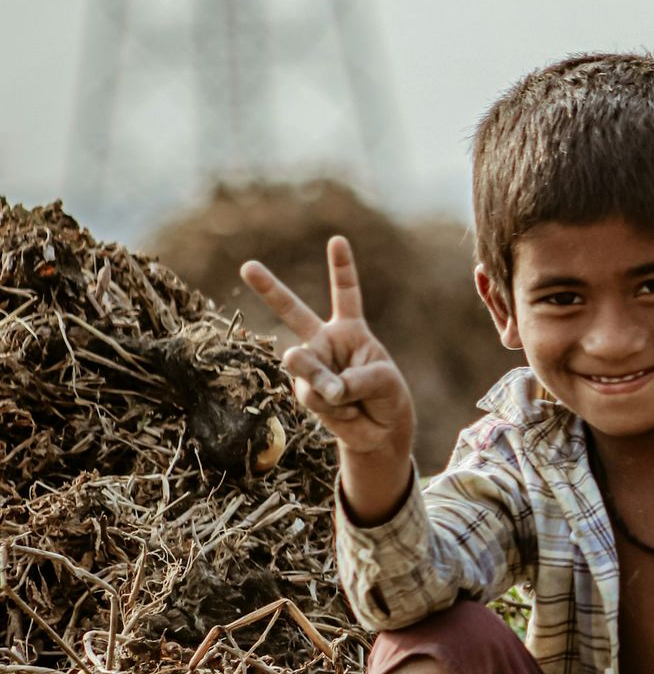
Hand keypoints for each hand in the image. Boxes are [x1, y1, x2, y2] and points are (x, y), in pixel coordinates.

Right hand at [239, 236, 414, 461]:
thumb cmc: (387, 397)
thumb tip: (318, 388)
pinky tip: (343, 411)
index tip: (337, 240)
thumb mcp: (382, 381)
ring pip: (305, 365)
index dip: (341, 267)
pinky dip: (329, 404)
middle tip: (247, 266)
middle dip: (268, 287)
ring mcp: (312, 366)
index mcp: (350, 329)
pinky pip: (310, 393)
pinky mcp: (306, 392)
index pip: (345, 293)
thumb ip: (351, 380)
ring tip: (345, 397)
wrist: (380, 432)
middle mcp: (325, 342)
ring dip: (326, 384)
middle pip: (292, 311)